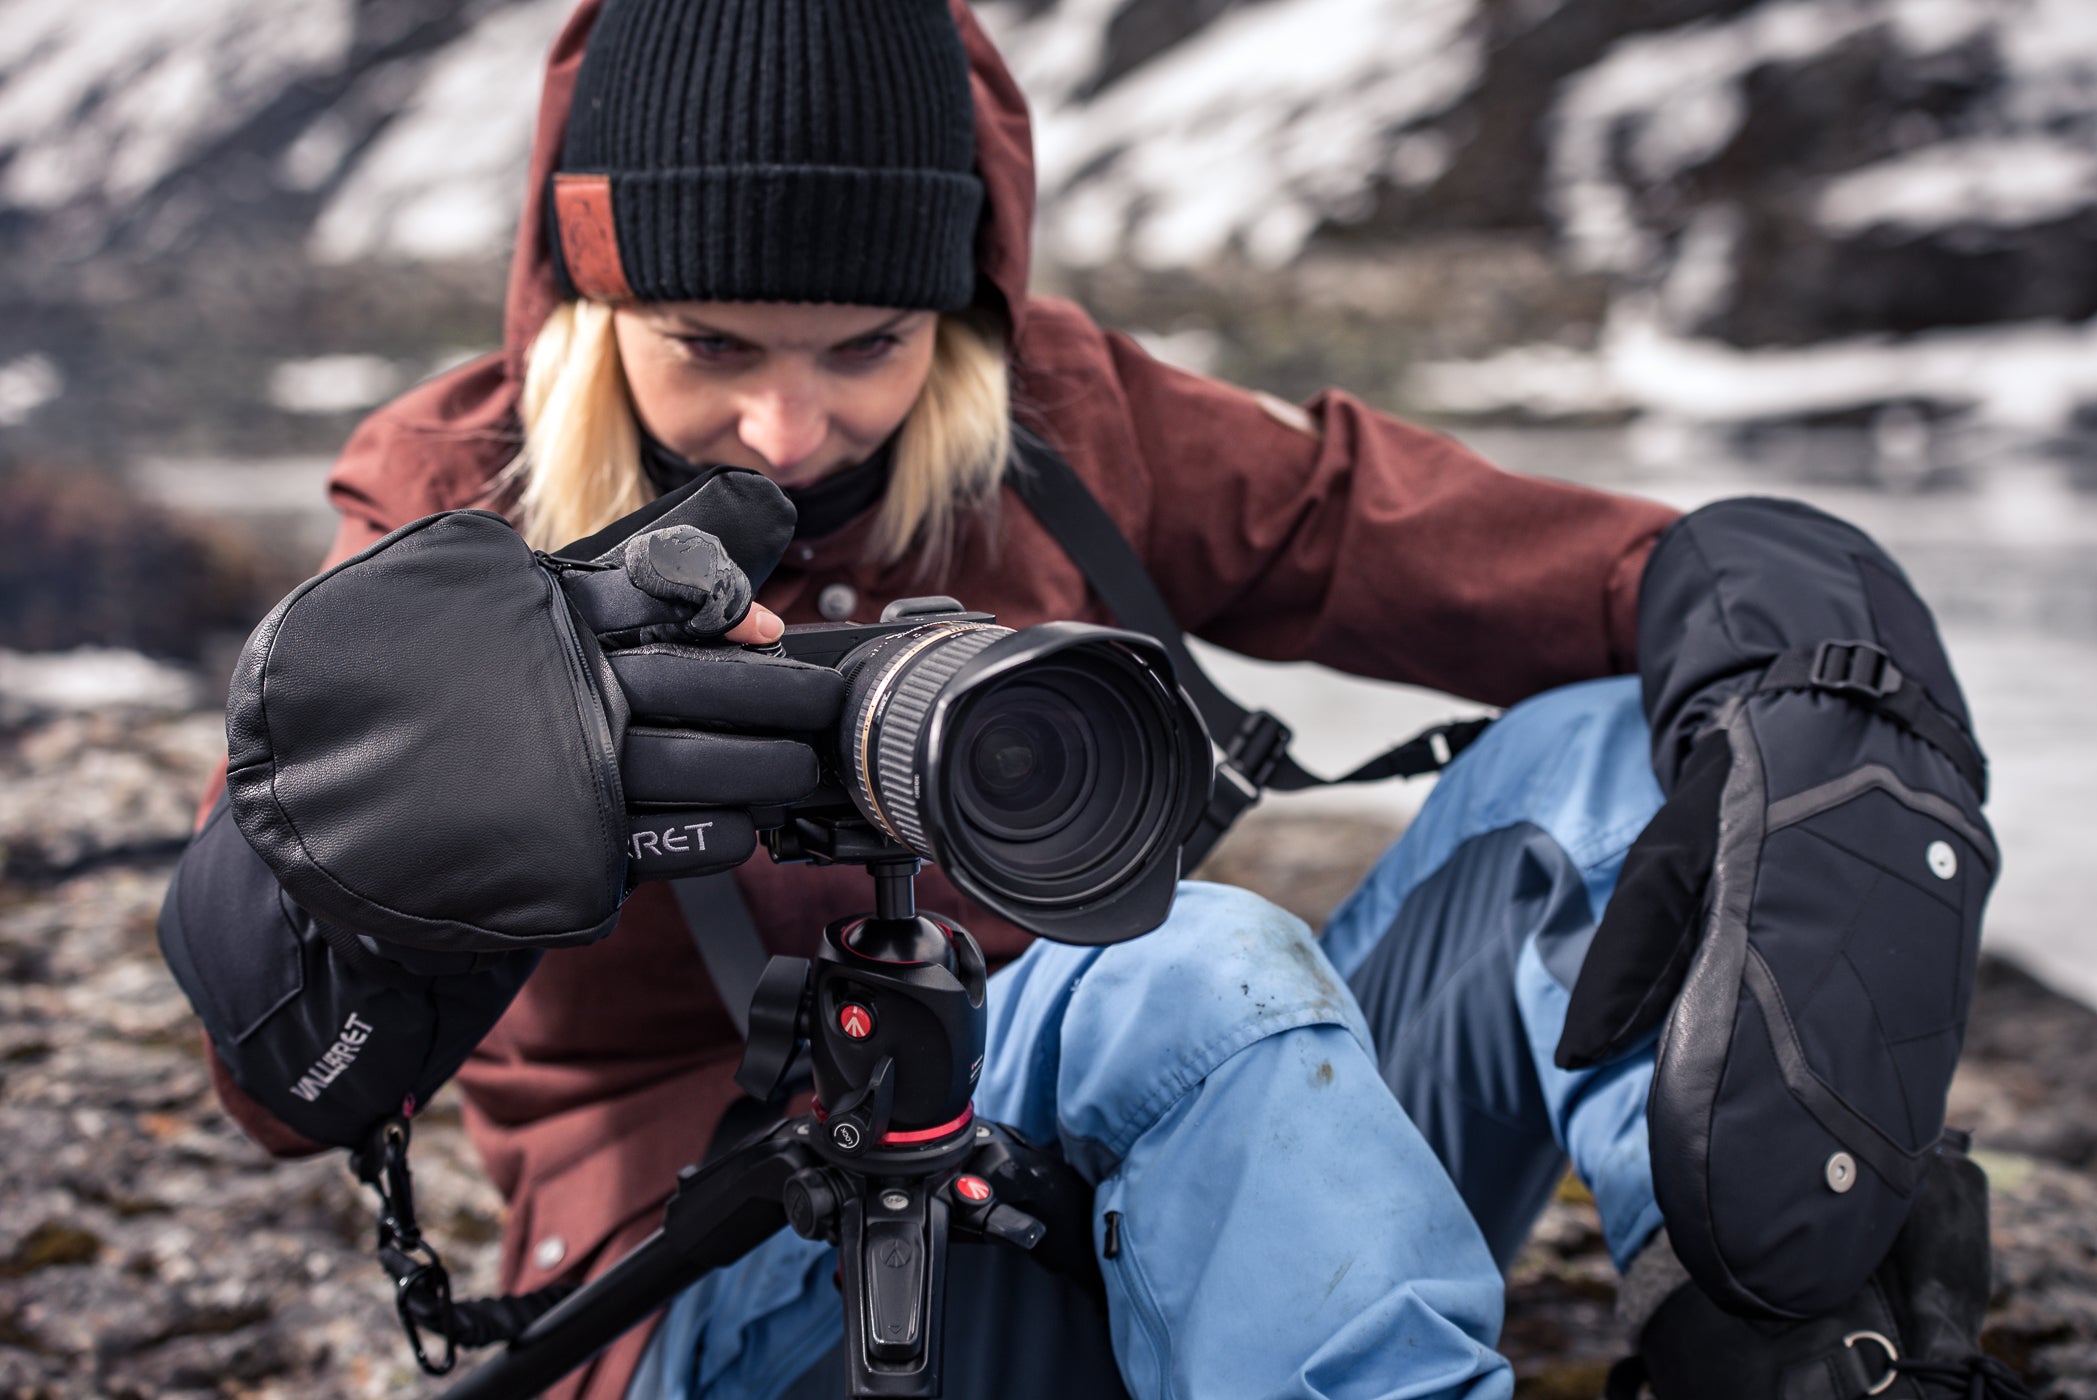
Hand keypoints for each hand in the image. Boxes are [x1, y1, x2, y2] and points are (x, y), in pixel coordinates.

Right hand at [223, 468, 833, 952]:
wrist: (336, 806)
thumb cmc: (445, 689)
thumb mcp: (522, 595)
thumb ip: (637, 564)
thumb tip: (760, 530)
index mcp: (544, 615)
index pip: (662, 594)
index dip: (726, 609)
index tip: (769, 630)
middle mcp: (554, 692)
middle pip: (699, 685)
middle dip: (775, 697)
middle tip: (817, 703)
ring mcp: (558, 778)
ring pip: (697, 766)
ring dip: (763, 767)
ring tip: (796, 764)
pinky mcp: (562, 855)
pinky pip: (669, 842)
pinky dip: (720, 831)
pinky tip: (742, 823)